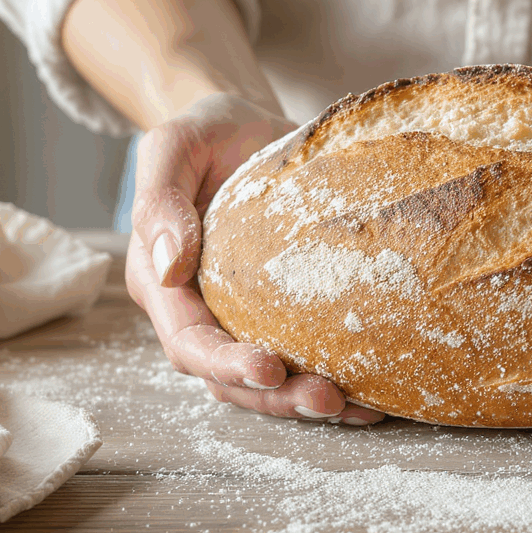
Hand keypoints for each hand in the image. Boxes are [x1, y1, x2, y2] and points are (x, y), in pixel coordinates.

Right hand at [124, 93, 384, 425]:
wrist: (242, 125)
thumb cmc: (206, 132)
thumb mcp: (175, 145)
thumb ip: (160, 201)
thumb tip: (168, 264)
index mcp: (160, 280)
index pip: (186, 339)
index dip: (224, 362)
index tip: (268, 369)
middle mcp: (195, 309)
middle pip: (225, 376)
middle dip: (275, 397)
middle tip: (328, 401)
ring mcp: (235, 316)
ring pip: (262, 381)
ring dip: (303, 399)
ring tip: (356, 408)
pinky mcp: (275, 313)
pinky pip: (297, 356)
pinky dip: (331, 378)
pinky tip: (371, 393)